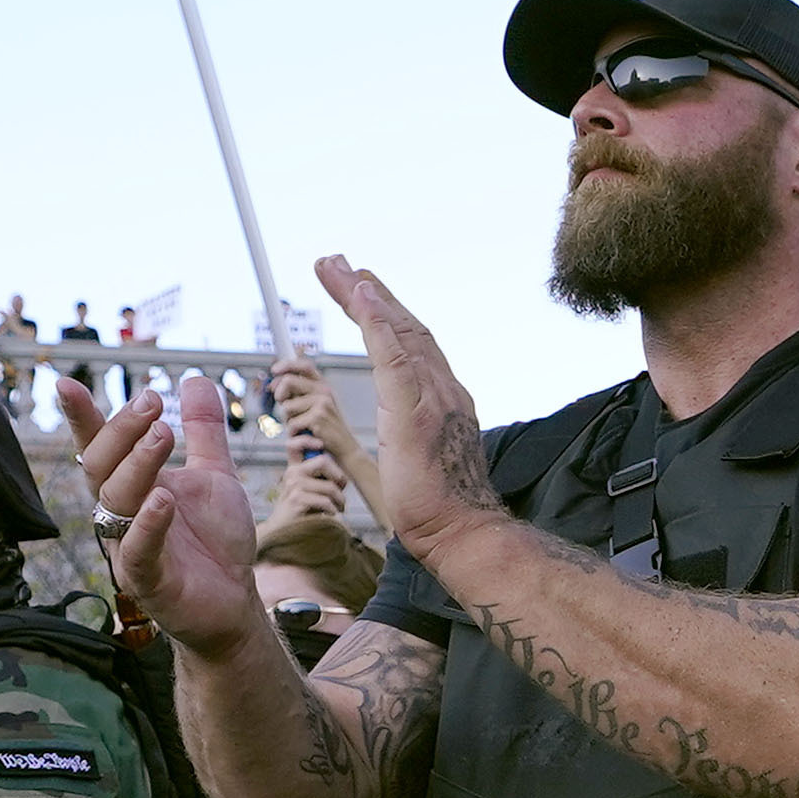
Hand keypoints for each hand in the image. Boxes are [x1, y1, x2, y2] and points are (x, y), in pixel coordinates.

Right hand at [68, 378, 279, 660]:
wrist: (233, 604)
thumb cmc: (214, 542)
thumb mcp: (214, 476)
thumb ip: (204, 432)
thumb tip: (195, 378)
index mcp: (131, 487)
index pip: (99, 447)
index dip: (82, 418)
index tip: (66, 383)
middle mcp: (120, 514)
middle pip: (100, 467)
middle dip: (121, 431)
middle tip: (152, 402)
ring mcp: (129, 548)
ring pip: (116, 501)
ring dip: (138, 464)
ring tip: (163, 434)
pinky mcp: (149, 581)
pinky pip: (138, 551)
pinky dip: (148, 524)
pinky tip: (162, 500)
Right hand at [253, 440, 381, 604]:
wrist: (282, 533)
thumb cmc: (300, 513)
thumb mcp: (307, 491)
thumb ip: (318, 479)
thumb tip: (342, 476)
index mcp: (294, 468)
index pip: (295, 444)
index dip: (308, 439)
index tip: (320, 445)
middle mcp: (292, 474)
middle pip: (324, 461)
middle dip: (339, 476)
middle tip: (342, 489)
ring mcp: (294, 486)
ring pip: (330, 486)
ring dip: (340, 500)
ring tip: (338, 508)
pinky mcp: (297, 500)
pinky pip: (326, 501)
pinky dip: (333, 510)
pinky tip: (330, 515)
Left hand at [311, 260, 504, 557]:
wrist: (463, 533)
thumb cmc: (442, 511)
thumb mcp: (424, 461)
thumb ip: (417, 437)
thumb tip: (408, 435)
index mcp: (445, 400)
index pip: (412, 346)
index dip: (385, 315)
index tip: (362, 291)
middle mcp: (444, 388)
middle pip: (404, 326)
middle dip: (369, 293)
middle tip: (337, 264)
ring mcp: (433, 395)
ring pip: (396, 330)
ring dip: (363, 294)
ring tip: (334, 267)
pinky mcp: (415, 409)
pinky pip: (392, 353)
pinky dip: (375, 320)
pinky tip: (359, 293)